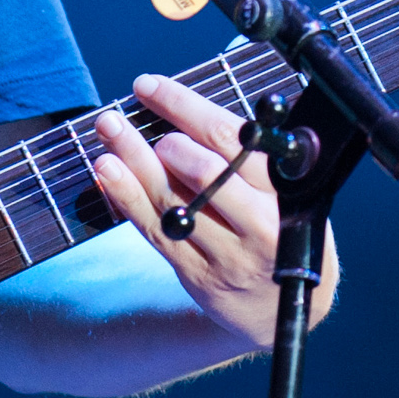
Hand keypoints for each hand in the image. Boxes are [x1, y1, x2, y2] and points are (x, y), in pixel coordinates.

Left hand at [90, 74, 336, 350]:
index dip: (183, 106)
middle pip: (204, 171)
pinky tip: (107, 172)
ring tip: (108, 130)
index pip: (231, 138)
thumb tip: (188, 109)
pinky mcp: (198, 275)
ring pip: (174, 201)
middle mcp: (259, 223)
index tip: (149, 86)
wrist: (282, 311)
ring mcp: (227, 254)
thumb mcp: (291, 192)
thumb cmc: (284, 233)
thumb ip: (250, 156)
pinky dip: (127, 198)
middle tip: (137, 124)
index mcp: (285, 191)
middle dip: (163, 139)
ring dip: (133, 161)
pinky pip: (156, 232)